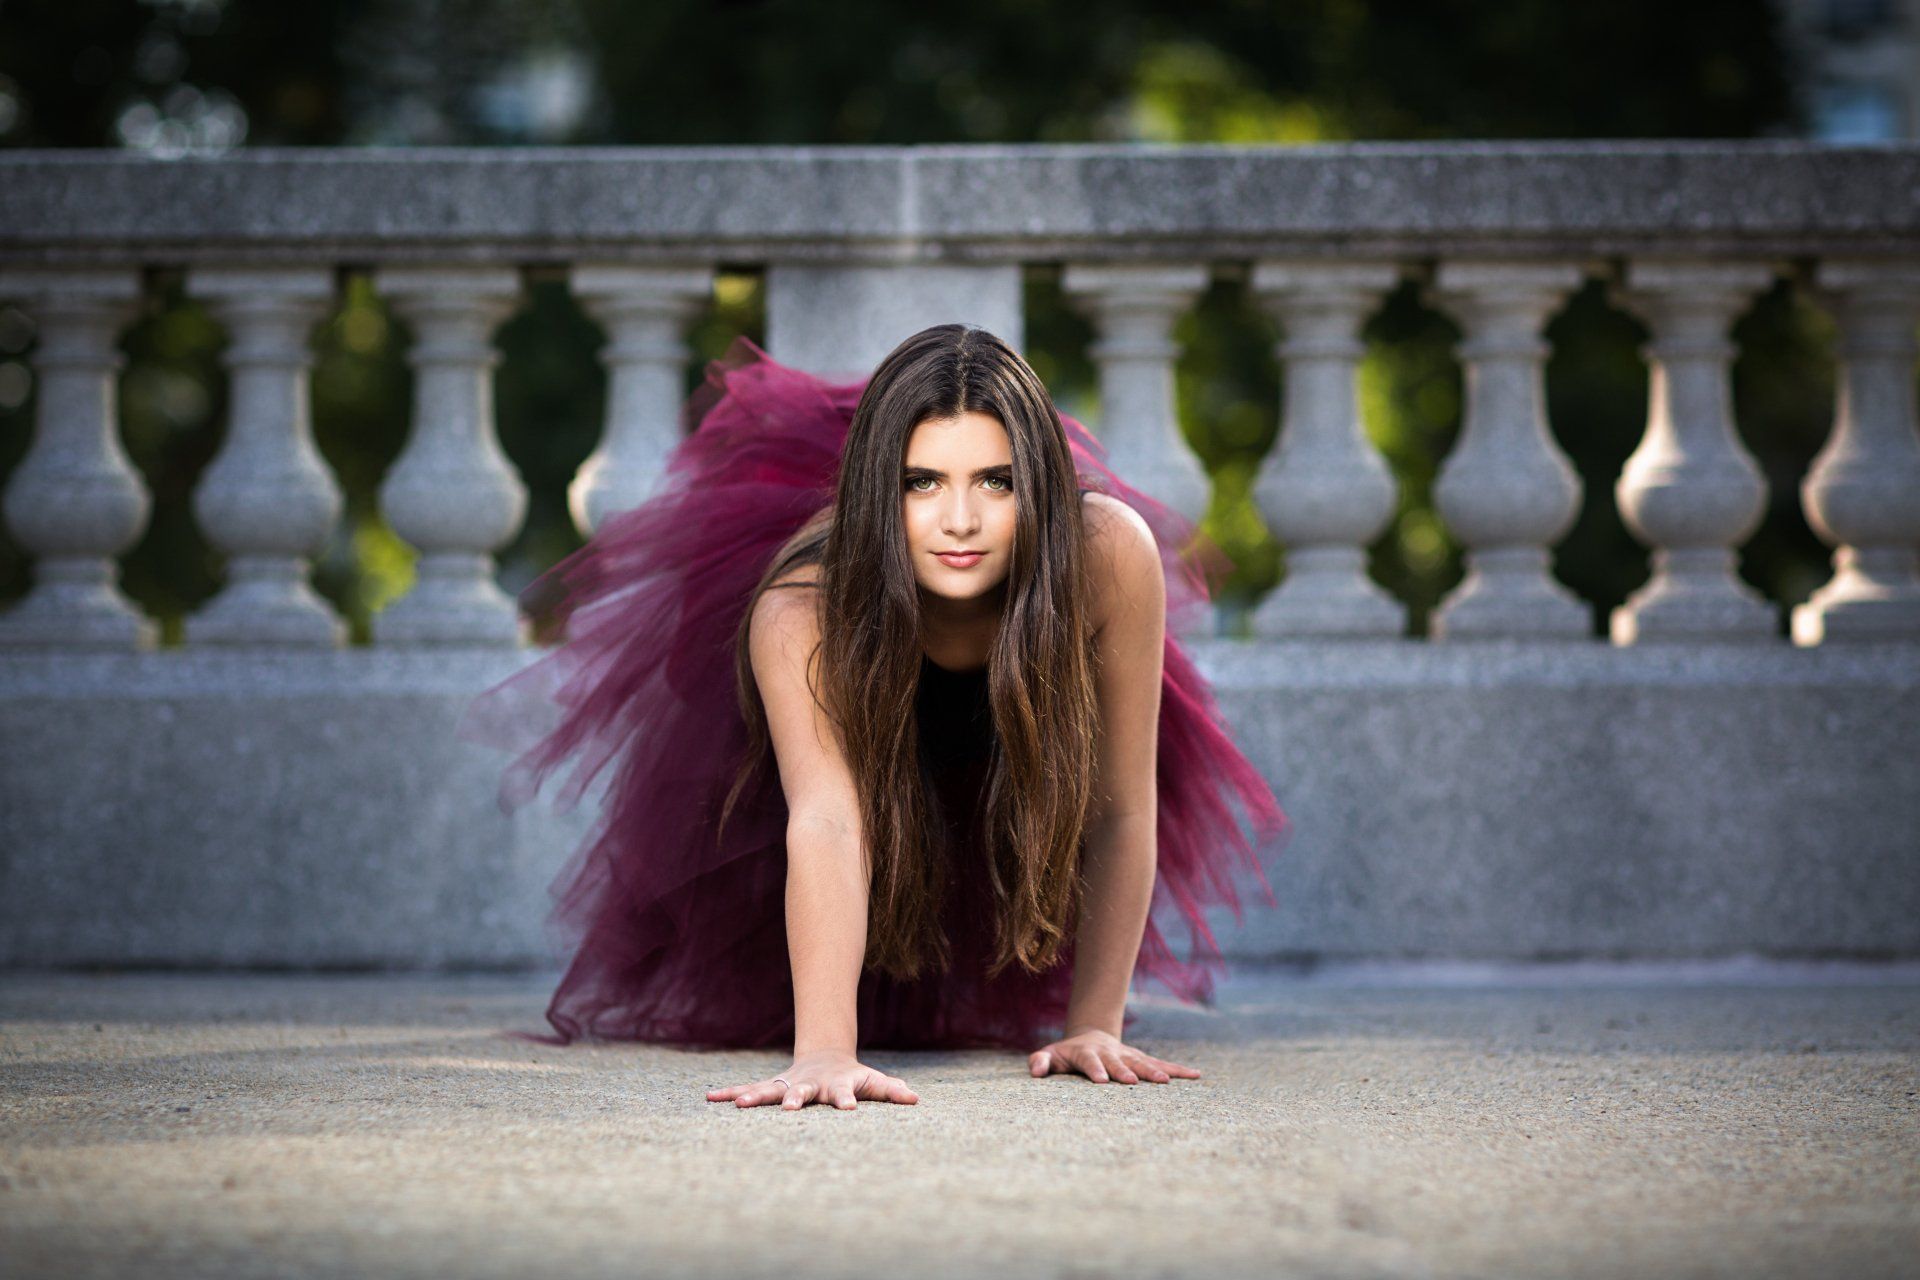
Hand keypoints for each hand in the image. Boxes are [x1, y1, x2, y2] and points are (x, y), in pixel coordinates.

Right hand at [705, 1048, 919, 1110]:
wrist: (826, 1057)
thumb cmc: (854, 1077)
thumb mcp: (874, 1082)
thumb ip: (891, 1090)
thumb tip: (915, 1098)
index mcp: (837, 1085)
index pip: (844, 1093)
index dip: (847, 1100)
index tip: (850, 1109)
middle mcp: (810, 1084)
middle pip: (802, 1091)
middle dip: (794, 1099)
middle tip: (788, 1108)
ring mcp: (789, 1084)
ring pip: (770, 1090)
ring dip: (755, 1097)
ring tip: (739, 1105)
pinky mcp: (773, 1087)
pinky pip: (750, 1090)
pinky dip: (731, 1093)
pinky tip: (710, 1098)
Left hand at [1028, 1027, 1200, 1084]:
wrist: (1089, 1038)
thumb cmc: (1066, 1055)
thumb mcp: (1050, 1055)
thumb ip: (1040, 1061)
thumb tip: (1035, 1070)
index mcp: (1086, 1052)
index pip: (1089, 1060)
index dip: (1095, 1069)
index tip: (1102, 1081)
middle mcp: (1110, 1052)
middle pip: (1118, 1061)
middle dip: (1126, 1071)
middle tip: (1134, 1083)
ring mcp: (1127, 1055)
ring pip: (1142, 1062)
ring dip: (1154, 1071)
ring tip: (1168, 1082)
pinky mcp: (1141, 1060)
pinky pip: (1160, 1064)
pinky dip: (1177, 1070)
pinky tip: (1196, 1075)